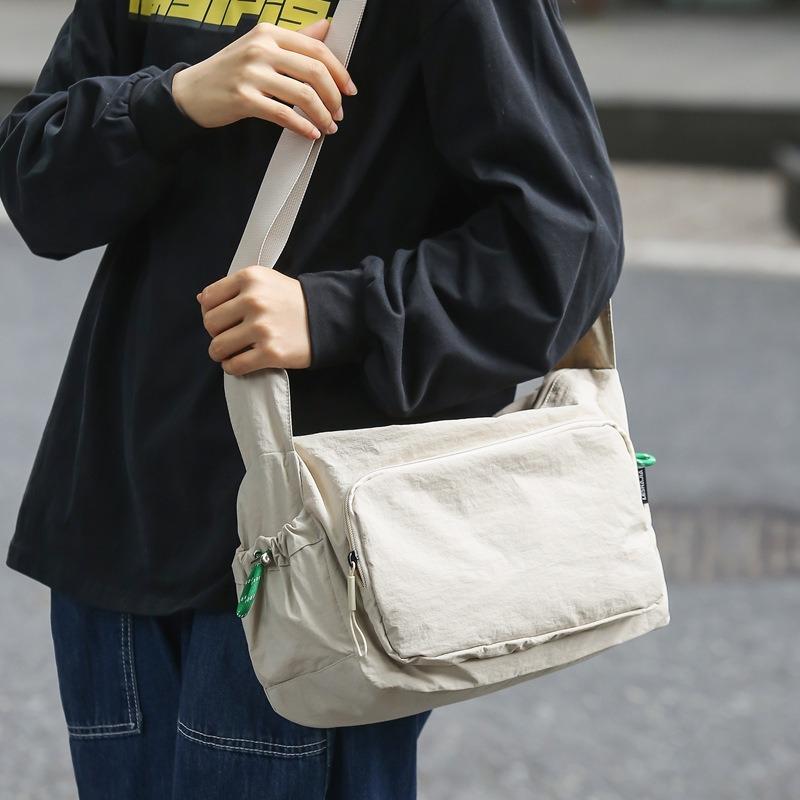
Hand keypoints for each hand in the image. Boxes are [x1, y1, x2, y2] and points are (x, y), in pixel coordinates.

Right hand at [171, 18, 356, 139]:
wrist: (191, 91)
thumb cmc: (229, 71)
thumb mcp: (260, 47)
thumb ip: (295, 40)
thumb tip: (326, 27)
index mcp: (269, 33)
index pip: (316, 50)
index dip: (339, 72)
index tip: (349, 90)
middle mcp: (261, 48)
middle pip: (314, 71)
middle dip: (334, 97)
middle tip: (338, 114)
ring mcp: (251, 73)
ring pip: (303, 94)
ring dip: (322, 115)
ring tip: (327, 126)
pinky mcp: (244, 98)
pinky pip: (284, 114)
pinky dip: (303, 126)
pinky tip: (311, 133)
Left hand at [197, 266, 311, 373]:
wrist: (327, 318)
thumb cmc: (292, 301)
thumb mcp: (265, 281)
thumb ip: (233, 288)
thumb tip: (201, 299)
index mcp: (250, 278)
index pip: (208, 298)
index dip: (210, 312)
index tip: (223, 320)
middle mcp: (254, 300)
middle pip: (210, 324)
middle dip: (216, 334)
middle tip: (230, 337)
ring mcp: (262, 328)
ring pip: (218, 347)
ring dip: (221, 354)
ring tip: (232, 352)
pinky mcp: (271, 352)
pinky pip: (235, 365)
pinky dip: (232, 367)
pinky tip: (240, 363)